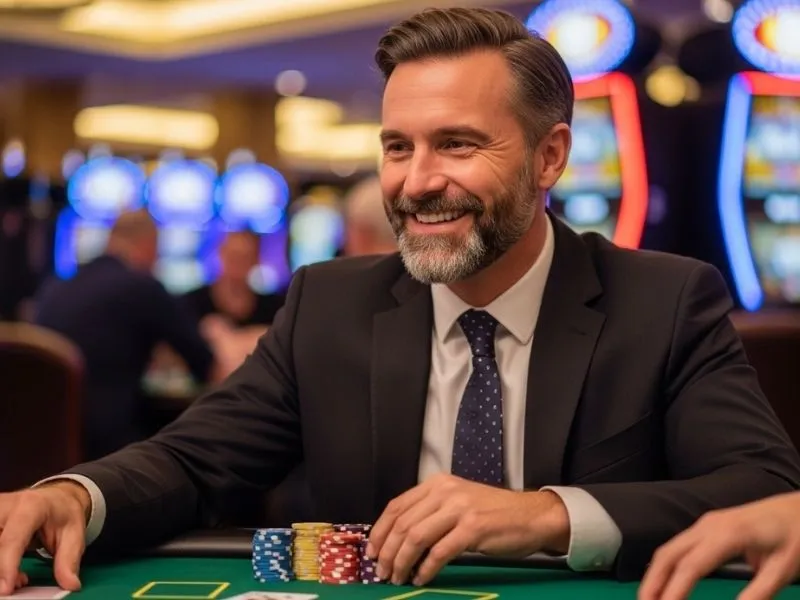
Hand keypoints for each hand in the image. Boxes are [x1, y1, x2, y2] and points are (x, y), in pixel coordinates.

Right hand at [0, 482, 89, 594]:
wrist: (55, 498)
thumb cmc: (63, 513)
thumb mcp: (74, 533)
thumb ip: (69, 559)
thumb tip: (70, 584)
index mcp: (31, 506)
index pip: (12, 539)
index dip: (7, 566)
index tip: (6, 589)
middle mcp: (5, 506)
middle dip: (2, 569)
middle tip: (20, 582)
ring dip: (0, 568)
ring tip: (18, 577)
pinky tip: (10, 570)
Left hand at [366, 473, 568, 585]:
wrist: (532, 516)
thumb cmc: (494, 514)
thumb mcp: (457, 503)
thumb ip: (430, 513)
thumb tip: (397, 541)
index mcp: (437, 484)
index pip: (396, 506)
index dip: (380, 532)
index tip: (372, 552)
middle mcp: (445, 492)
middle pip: (403, 524)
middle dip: (387, 552)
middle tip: (383, 573)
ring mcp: (459, 509)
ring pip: (416, 538)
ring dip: (402, 563)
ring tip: (398, 578)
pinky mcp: (473, 528)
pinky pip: (439, 552)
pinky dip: (426, 569)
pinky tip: (422, 579)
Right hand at [639, 492, 799, 599]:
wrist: (796, 507)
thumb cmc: (793, 536)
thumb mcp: (784, 569)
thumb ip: (758, 592)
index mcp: (728, 535)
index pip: (691, 566)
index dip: (674, 590)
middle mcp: (709, 526)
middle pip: (669, 554)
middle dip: (652, 582)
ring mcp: (705, 524)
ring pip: (669, 549)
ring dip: (655, 575)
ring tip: (649, 599)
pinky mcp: (706, 526)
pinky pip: (677, 546)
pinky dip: (665, 566)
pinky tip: (663, 582)